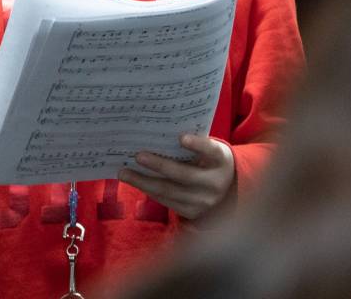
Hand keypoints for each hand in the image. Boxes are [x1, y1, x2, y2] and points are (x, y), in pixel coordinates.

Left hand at [119, 133, 235, 219]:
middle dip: (159, 165)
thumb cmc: (210, 162)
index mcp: (222, 161)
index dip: (197, 145)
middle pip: (184, 175)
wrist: (226, 190)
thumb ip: (194, 145)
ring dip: (143, 181)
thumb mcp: (210, 151)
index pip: (211, 151)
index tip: (180, 137)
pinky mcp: (191, 213)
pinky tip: (135, 182)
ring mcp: (203, 201)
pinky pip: (166, 201)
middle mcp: (215, 183)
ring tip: (124, 172)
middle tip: (138, 156)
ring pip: (169, 191)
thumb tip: (159, 137)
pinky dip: (148, 190)